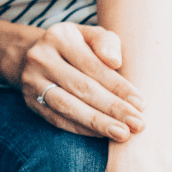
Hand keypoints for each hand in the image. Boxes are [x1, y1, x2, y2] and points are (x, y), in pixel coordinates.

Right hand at [16, 22, 145, 141]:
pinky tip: (101, 135)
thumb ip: (106, 43)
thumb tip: (115, 62)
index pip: (93, 66)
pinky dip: (81, 129)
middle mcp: (41, 58)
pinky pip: (57, 119)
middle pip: (81, 87)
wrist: (34, 55)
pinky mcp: (31, 102)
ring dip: (97, 123)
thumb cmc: (75, 47)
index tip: (141, 104)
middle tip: (138, 124)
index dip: (118, 87)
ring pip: (67, 106)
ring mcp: (32, 81)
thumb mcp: (91, 35)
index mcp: (59, 37)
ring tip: (122, 134)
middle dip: (112, 108)